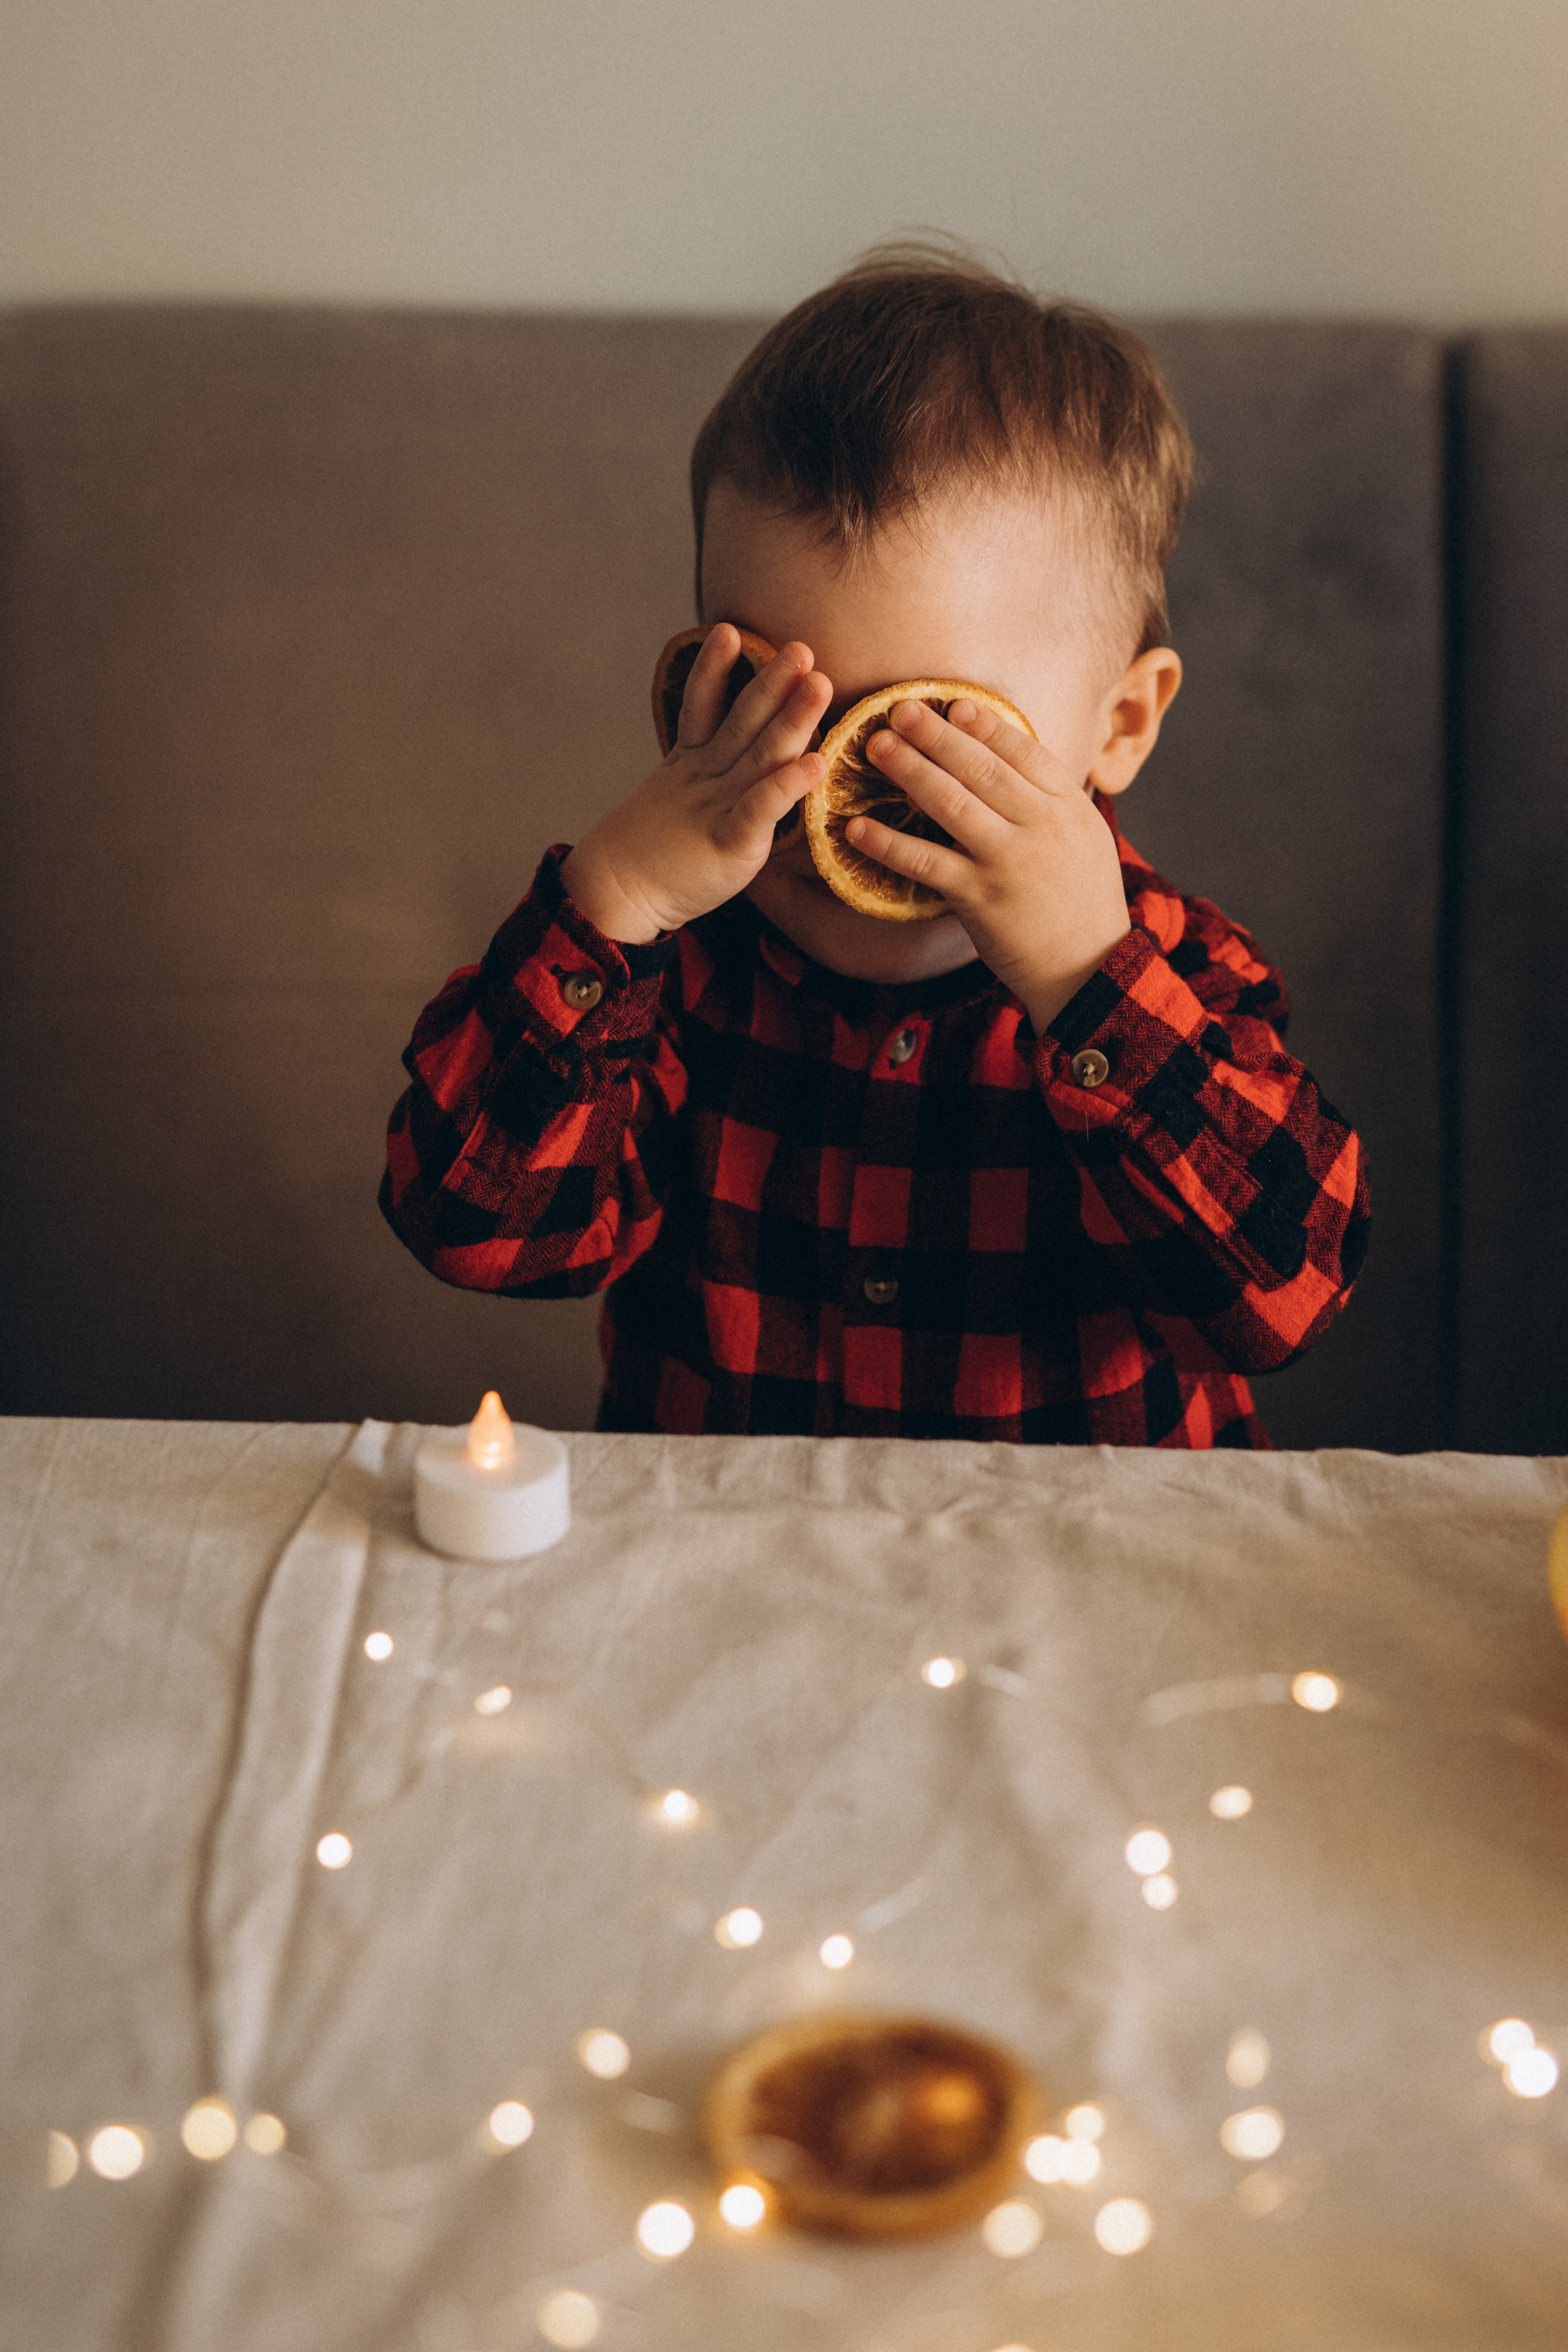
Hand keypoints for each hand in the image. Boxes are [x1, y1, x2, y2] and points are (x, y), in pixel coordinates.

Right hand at [560, 626, 831, 941]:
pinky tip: (815, 763)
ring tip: (820, 681)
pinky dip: (787, 785)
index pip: (700, 708)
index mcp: (688, 766)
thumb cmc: (646, 857)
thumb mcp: (668, 802)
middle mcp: (705, 778)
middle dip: (772, 682)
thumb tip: (720, 769)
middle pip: (741, 721)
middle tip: (801, 648)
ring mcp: (718, 806)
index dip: (713, 669)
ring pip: (760, 754)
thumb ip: (695, 780)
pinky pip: (762, 808)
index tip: (728, 630)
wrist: (613, 896)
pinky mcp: (731, 843)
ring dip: (792, 717)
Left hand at [847, 698, 1131, 1032]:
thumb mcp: (1084, 838)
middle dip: (937, 735)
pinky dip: (887, 844)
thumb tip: (1014, 762)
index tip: (955, 704)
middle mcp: (1040, 827)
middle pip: (982, 768)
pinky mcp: (980, 898)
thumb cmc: (1083, 902)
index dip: (987, 725)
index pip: (1024, 753)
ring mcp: (1008, 862)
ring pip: (951, 804)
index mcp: (1068, 807)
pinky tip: (856, 828)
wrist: (1090, 969)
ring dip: (910, 771)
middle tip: (900, 709)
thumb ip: (1051, 801)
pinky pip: (925, 863)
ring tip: (875, 746)